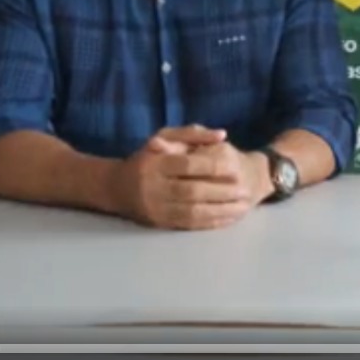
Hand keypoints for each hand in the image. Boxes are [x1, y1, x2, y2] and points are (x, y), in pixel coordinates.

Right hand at [113, 125, 268, 229]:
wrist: (115, 187)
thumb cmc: (147, 158)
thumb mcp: (165, 137)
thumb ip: (193, 134)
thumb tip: (222, 135)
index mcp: (155, 164)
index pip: (187, 165)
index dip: (212, 167)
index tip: (235, 167)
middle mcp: (154, 187)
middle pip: (192, 191)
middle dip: (221, 192)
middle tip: (244, 190)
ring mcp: (156, 208)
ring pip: (192, 212)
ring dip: (220, 210)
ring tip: (242, 205)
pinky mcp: (160, 223)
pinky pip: (189, 225)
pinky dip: (211, 222)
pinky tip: (228, 217)